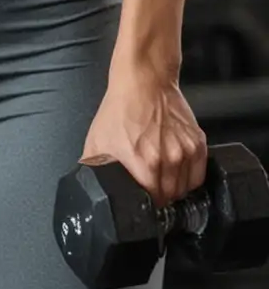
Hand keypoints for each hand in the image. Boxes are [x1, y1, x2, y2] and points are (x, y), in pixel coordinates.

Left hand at [80, 63, 207, 208]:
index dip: (146, 205)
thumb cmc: (120, 109)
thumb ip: (95, 168)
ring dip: (175, 190)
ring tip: (162, 180)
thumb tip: (90, 187)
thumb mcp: (97, 139)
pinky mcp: (198, 144)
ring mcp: (185, 152)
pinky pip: (198, 176)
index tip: (143, 204)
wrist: (143, 83)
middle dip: (160, 199)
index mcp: (142, 163)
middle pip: (170, 198)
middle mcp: (167, 160)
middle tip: (151, 192)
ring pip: (186, 189)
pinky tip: (176, 172)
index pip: (152, 202)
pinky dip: (189, 179)